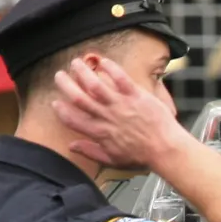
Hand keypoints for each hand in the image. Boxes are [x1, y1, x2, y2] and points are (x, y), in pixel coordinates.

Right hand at [51, 54, 182, 170]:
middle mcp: (106, 116)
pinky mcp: (135, 95)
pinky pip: (120, 78)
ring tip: (75, 63)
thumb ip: (91, 152)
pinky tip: (102, 61)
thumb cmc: (142, 156)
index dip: (61, 110)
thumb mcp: (113, 160)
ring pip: (95, 85)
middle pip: (79, 98)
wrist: (165, 149)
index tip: (55, 103)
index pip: (73, 120)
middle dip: (66, 85)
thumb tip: (72, 147)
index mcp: (100, 133)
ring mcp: (120, 104)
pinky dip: (110, 68)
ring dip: (83, 72)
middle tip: (59, 76)